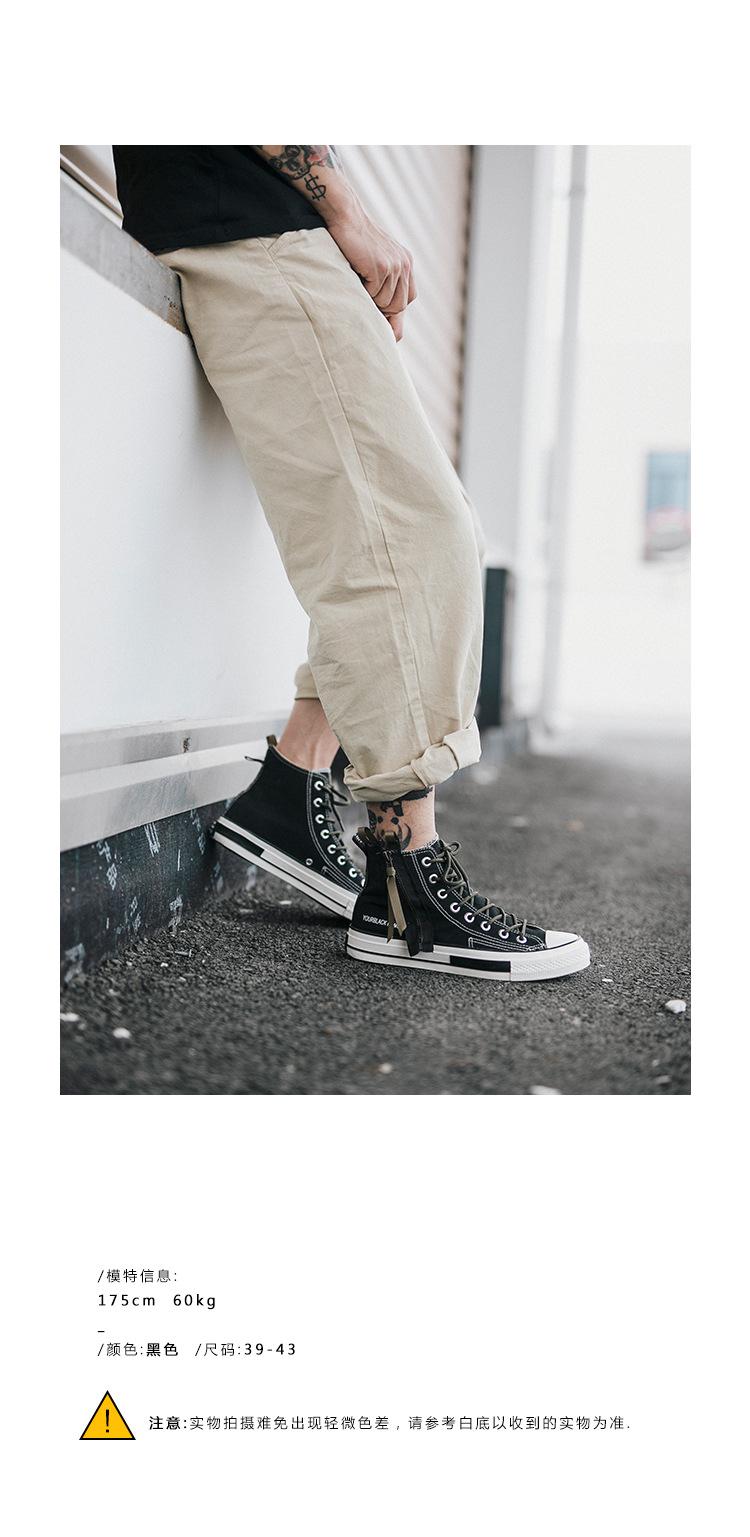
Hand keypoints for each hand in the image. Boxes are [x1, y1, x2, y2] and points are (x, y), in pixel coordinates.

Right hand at [326, 206, 416, 339]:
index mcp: (406, 262)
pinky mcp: (381, 267)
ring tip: (360, 283)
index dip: (394, 310)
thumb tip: (387, 314)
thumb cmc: (355, 240)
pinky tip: (356, 276)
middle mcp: (404, 264)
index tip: (380, 315)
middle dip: (383, 309)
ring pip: (386, 302)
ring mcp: (394, 266)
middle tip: (366, 300)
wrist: (346, 217)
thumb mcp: (378, 258)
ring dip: (370, 299)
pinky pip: (373, 294)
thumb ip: (387, 278)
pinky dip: (362, 291)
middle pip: (399, 305)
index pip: (408, 298)